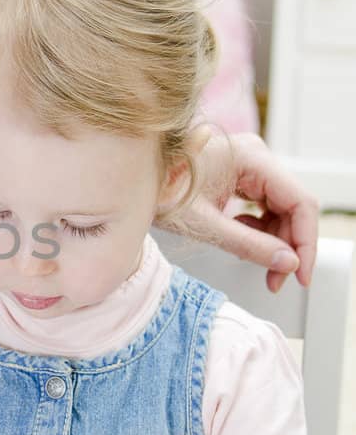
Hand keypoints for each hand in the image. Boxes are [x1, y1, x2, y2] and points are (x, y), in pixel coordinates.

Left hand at [157, 129, 316, 293]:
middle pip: (292, 205)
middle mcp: (254, 155)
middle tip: (276, 280)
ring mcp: (247, 163)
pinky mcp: (238, 174)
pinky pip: (262, 204)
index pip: (300, 202)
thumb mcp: (203, 225)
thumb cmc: (157, 191)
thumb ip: (248, 245)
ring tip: (259, 266)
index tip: (301, 275)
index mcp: (251, 157)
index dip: (306, 242)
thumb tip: (286, 263)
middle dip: (288, 245)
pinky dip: (259, 228)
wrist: (128, 177)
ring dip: (275, 240)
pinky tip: (243, 240)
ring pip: (279, 207)